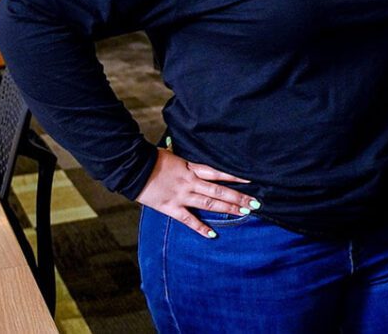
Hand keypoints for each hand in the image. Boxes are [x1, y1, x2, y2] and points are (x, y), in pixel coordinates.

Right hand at [134, 148, 258, 237]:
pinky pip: (188, 219)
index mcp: (191, 168)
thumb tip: (187, 152)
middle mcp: (190, 182)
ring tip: (244, 213)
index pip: (219, 172)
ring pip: (209, 203)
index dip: (236, 176)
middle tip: (255, 203)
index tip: (251, 180)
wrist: (131, 168)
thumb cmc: (151, 159)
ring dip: (228, 209)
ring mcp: (181, 195)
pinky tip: (213, 234)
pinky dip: (201, 227)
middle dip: (238, 197)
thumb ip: (183, 158)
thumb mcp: (171, 154)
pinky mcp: (170, 207)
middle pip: (219, 190)